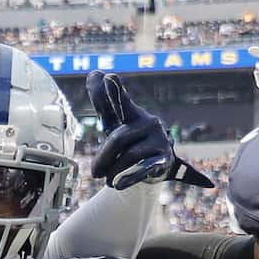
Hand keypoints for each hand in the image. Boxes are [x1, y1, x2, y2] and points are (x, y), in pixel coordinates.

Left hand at [83, 74, 215, 190]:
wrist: (154, 166)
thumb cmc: (130, 141)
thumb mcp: (115, 124)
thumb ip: (104, 102)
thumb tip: (94, 72)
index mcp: (134, 114)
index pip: (121, 103)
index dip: (114, 92)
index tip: (108, 77)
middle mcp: (149, 123)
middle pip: (118, 139)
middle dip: (103, 158)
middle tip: (94, 172)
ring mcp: (159, 141)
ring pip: (129, 157)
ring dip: (114, 171)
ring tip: (108, 179)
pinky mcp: (163, 159)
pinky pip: (143, 169)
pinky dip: (129, 178)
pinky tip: (118, 186)